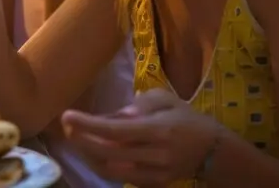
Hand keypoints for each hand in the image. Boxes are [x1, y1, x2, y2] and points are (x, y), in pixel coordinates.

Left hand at [61, 88, 222, 185]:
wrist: (212, 151)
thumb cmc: (186, 118)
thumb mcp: (166, 100)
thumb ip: (139, 105)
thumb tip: (114, 116)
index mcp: (159, 131)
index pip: (116, 131)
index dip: (88, 125)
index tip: (67, 116)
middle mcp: (156, 156)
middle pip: (108, 154)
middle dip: (82, 141)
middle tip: (67, 127)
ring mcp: (154, 175)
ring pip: (110, 171)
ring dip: (88, 156)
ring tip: (76, 139)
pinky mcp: (153, 185)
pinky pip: (120, 178)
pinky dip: (102, 166)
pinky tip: (94, 152)